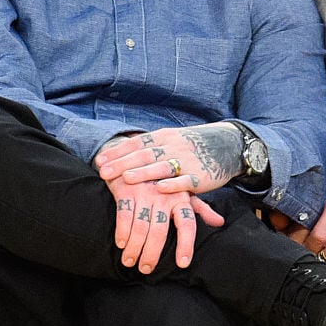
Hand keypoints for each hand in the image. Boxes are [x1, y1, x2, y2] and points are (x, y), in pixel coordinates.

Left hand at [95, 123, 244, 196]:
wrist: (226, 145)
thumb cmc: (191, 146)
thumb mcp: (169, 140)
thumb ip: (148, 147)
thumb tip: (118, 153)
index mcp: (163, 137)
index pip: (136, 143)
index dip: (117, 152)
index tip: (99, 161)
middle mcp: (173, 146)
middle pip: (145, 154)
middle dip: (123, 163)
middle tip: (104, 172)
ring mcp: (187, 160)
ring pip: (162, 166)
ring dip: (144, 173)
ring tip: (127, 180)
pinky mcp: (200, 175)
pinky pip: (185, 180)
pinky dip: (173, 184)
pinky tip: (160, 189)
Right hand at [104, 172, 223, 272]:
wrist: (137, 155)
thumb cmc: (164, 178)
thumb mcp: (184, 190)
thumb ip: (201, 208)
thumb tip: (220, 222)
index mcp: (181, 198)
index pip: (187, 224)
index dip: (186, 245)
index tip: (182, 264)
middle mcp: (164, 196)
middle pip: (159, 231)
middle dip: (151, 254)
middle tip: (146, 269)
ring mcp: (145, 193)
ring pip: (140, 228)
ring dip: (134, 248)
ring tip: (130, 261)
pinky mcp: (126, 190)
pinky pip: (124, 216)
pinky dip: (122, 233)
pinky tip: (121, 244)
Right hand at [272, 194, 325, 261]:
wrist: (300, 263)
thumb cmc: (292, 238)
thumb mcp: (280, 228)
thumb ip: (279, 219)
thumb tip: (278, 215)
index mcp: (292, 245)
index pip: (302, 229)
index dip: (314, 214)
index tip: (322, 199)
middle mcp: (307, 255)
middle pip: (320, 237)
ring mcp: (323, 262)